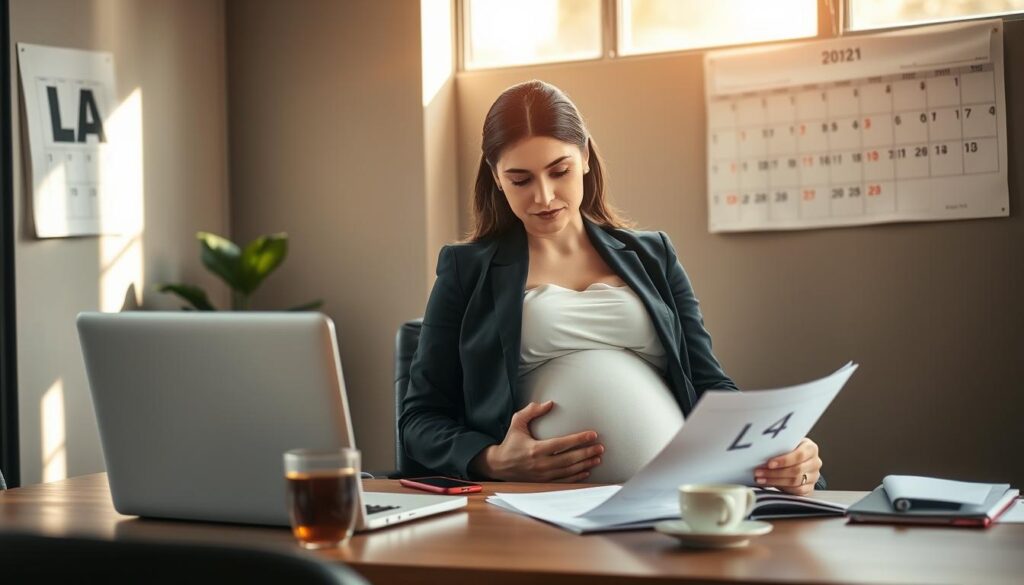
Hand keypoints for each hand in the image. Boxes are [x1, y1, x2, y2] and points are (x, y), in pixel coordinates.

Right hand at [470, 401, 603, 481]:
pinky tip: (586, 471)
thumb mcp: (517, 423)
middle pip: (569, 459)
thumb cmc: (510, 443)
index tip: (592, 435)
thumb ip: (532, 411)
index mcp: (535, 449)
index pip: (562, 444)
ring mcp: (543, 475)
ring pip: (569, 471)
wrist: (498, 465)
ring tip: (597, 458)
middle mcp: (541, 464)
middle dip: (587, 453)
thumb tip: (549, 403)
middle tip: (600, 447)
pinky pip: (564, 481)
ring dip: (585, 464)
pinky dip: (577, 477)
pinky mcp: (543, 482)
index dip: (578, 439)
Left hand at [754, 437, 820, 495]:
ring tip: (760, 479)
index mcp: (811, 448)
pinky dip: (782, 488)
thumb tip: (761, 453)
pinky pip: (797, 491)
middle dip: (774, 472)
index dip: (784, 460)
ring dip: (775, 481)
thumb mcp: (787, 444)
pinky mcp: (810, 488)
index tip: (769, 464)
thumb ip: (780, 447)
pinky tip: (770, 484)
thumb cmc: (790, 450)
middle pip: (796, 470)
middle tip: (759, 472)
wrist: (799, 460)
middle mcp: (815, 462)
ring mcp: (814, 476)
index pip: (799, 455)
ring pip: (795, 482)